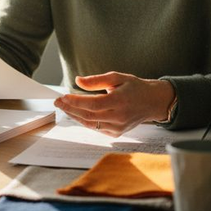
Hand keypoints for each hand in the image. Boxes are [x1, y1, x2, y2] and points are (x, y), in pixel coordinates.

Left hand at [54, 71, 175, 136]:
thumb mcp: (117, 77)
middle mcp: (119, 117)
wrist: (152, 102)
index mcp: (120, 101)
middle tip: (58, 102)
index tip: (62, 96)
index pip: (93, 104)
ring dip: (75, 116)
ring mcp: (118, 127)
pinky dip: (86, 121)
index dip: (75, 102)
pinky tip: (78, 113)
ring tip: (64, 107)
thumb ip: (96, 80)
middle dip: (70, 109)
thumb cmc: (134, 87)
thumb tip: (78, 81)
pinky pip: (97, 128)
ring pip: (91, 124)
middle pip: (89, 116)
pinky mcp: (117, 133)